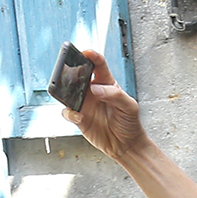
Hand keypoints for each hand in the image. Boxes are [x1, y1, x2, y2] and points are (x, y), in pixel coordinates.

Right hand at [60, 47, 147, 162]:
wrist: (127, 144)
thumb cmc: (130, 122)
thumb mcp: (130, 107)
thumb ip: (115, 95)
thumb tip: (95, 89)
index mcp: (106, 83)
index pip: (98, 65)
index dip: (92, 56)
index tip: (87, 53)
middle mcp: (93, 90)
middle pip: (78, 74)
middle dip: (72, 69)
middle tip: (70, 69)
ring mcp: (84, 103)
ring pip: (68, 91)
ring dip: (66, 90)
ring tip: (71, 92)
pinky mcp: (79, 117)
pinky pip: (67, 112)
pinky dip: (70, 113)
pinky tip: (80, 117)